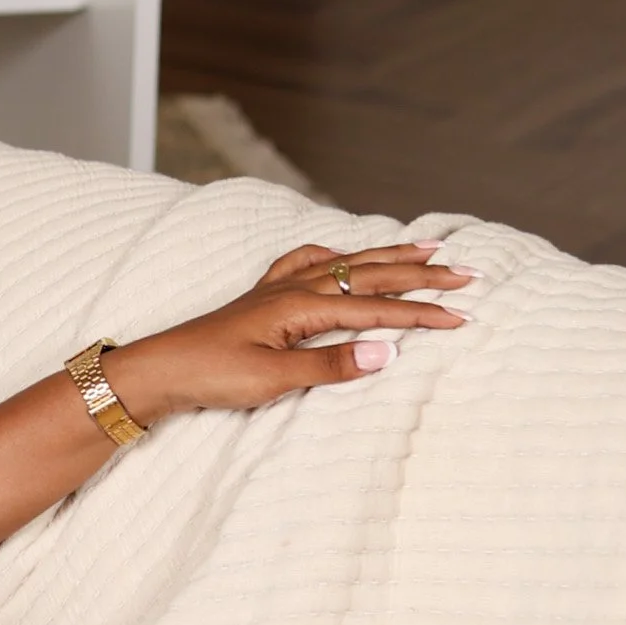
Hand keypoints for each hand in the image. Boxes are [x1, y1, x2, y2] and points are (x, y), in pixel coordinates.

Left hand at [107, 241, 470, 427]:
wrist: (158, 369)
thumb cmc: (211, 375)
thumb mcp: (274, 379)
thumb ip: (331, 365)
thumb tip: (388, 351)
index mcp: (300, 305)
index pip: (375, 308)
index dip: (421, 312)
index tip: (463, 315)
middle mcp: (292, 288)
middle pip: (369, 274)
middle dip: (421, 271)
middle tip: (467, 270)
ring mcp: (276, 289)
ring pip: (346, 263)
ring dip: (388, 255)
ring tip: (427, 245)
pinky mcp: (262, 298)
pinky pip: (308, 263)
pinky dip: (336, 255)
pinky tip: (344, 256)